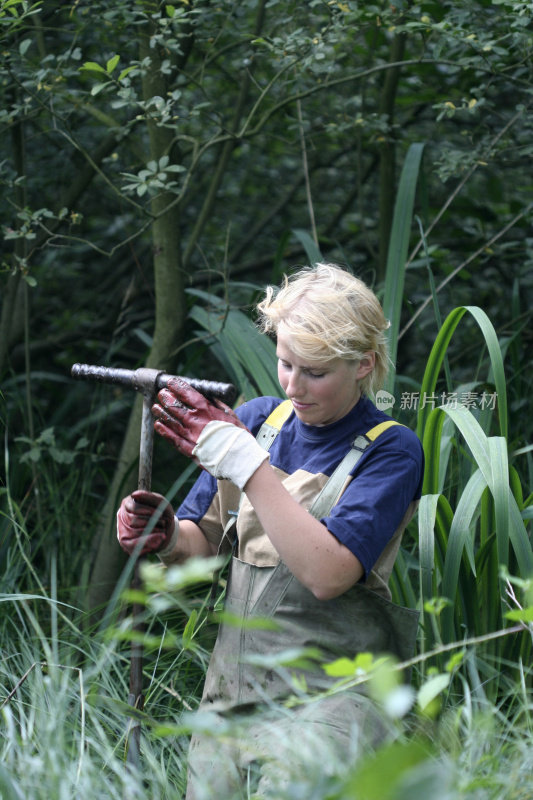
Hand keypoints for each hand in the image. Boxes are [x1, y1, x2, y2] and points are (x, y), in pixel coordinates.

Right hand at [117, 490, 177, 555]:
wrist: (166, 531)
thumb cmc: (162, 514)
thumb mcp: (161, 503)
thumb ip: (149, 497)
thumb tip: (134, 495)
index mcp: (128, 503)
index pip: (134, 508)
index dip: (149, 512)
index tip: (160, 514)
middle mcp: (122, 516)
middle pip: (133, 521)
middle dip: (151, 523)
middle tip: (163, 524)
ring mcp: (122, 530)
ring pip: (133, 534)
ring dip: (151, 534)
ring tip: (162, 533)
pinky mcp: (125, 543)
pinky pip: (133, 546)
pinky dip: (148, 544)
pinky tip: (157, 542)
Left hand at [153, 378, 268, 489]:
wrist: (239, 458)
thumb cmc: (238, 436)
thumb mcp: (231, 414)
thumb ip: (218, 405)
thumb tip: (209, 397)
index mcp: (207, 410)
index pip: (188, 394)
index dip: (177, 387)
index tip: (171, 382)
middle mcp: (196, 421)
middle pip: (176, 406)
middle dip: (167, 398)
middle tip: (161, 394)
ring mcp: (190, 436)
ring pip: (172, 421)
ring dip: (162, 413)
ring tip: (156, 407)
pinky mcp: (189, 450)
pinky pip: (173, 439)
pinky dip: (164, 431)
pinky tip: (158, 425)